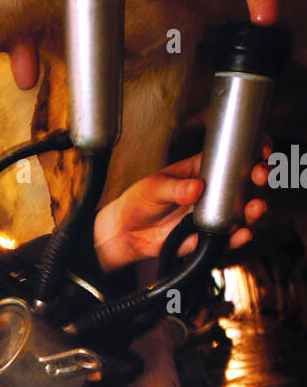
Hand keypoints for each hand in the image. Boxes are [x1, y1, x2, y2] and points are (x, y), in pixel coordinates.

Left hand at [93, 145, 270, 271]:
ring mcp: (213, 213)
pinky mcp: (208, 236)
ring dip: (254, 209)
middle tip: (260, 176)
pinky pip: (229, 236)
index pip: (231, 155)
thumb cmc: (138, 201)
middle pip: (246, 181)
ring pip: (243, 210)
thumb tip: (196, 188)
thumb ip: (174, 188)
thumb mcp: (153, 187)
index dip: (252, 150)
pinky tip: (242, 233)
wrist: (127, 233)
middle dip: (260, 176)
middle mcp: (212, 190)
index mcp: (201, 169)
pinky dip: (239, 236)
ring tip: (255, 207)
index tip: (260, 150)